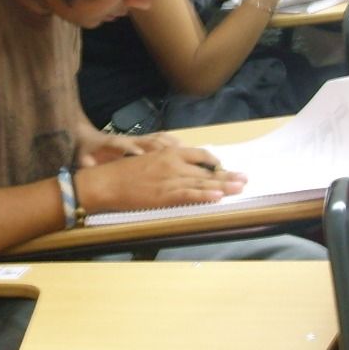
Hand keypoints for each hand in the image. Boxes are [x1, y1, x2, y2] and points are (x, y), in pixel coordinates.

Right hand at [75, 144, 245, 212]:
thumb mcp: (146, 160)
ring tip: (240, 187)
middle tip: (244, 179)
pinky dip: (205, 196)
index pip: (200, 155)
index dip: (215, 163)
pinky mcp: (164, 194)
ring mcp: (170, 179)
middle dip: (227, 175)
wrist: (104, 181)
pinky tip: (219, 197)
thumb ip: (165, 162)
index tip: (224, 168)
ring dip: (224, 185)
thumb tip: (180, 168)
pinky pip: (190, 195)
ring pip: (203, 182)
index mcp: (168, 153)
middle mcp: (173, 163)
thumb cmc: (121, 172)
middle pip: (206, 169)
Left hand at [77, 130, 181, 165]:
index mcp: (113, 143)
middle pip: (146, 140)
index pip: (124, 144)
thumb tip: (88, 164)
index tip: (140, 154)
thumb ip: (86, 161)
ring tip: (186, 152)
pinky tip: (183, 148)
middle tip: (174, 154)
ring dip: (170, 144)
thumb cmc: (88, 149)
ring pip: (156, 138)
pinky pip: (159, 139)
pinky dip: (171, 142)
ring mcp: (136, 138)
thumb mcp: (83, 157)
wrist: (88, 136)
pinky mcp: (142, 139)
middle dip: (159, 146)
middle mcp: (129, 139)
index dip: (132, 148)